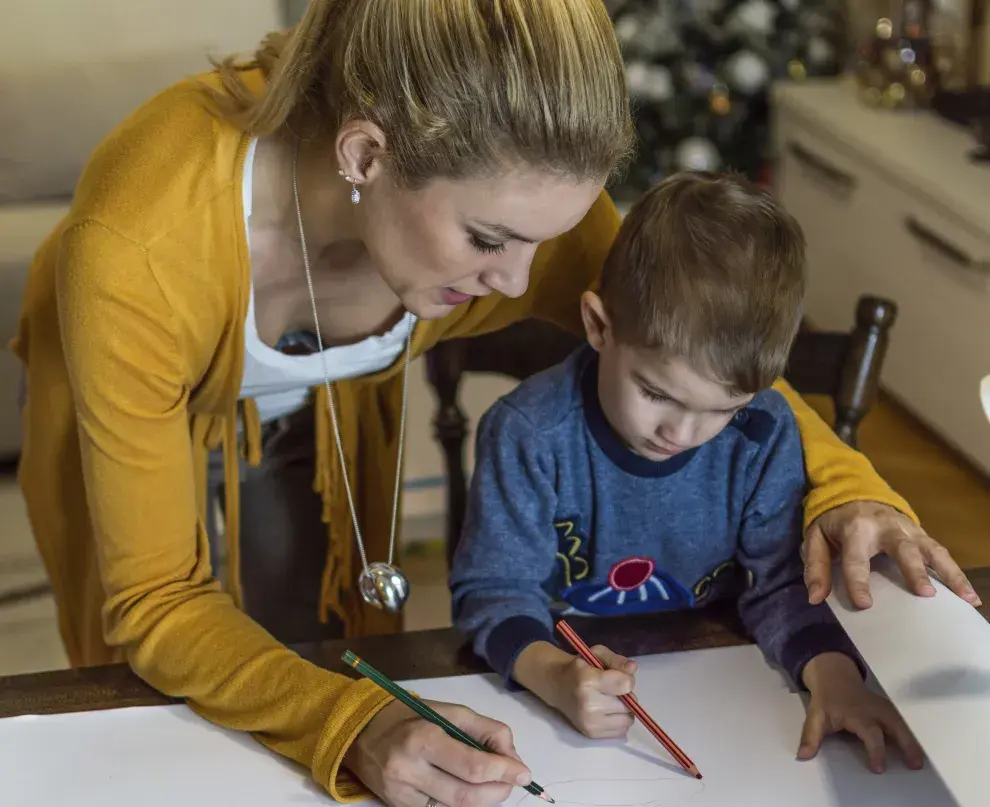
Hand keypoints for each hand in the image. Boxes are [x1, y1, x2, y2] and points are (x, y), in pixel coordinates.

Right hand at [344, 699, 530, 806]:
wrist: (360, 733)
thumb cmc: (409, 716)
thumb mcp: (448, 711)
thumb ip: (484, 730)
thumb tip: (512, 757)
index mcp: (423, 738)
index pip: (473, 766)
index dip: (504, 772)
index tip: (524, 772)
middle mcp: (410, 770)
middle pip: (467, 794)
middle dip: (499, 791)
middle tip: (513, 781)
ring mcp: (402, 794)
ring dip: (485, 800)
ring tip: (495, 785)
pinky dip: (462, 803)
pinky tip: (470, 790)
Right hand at [514, 641, 635, 738]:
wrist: (558, 686)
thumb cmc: (580, 668)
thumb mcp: (597, 654)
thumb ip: (616, 660)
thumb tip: (633, 668)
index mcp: (588, 681)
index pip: (625, 685)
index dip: (627, 679)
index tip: (619, 676)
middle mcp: (588, 704)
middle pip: (628, 705)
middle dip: (625, 696)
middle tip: (612, 689)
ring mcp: (589, 722)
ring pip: (627, 720)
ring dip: (624, 711)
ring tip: (610, 701)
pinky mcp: (591, 734)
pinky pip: (621, 731)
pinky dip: (619, 721)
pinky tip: (608, 712)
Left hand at [798, 653, 922, 773]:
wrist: (834, 677)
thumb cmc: (826, 699)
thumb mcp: (815, 716)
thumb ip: (810, 737)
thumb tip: (803, 756)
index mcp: (858, 713)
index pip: (871, 734)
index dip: (876, 751)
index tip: (878, 768)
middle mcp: (874, 710)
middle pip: (895, 726)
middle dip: (906, 744)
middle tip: (915, 764)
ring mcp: (883, 708)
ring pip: (901, 723)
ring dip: (912, 741)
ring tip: (919, 761)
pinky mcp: (887, 709)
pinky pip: (900, 722)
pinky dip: (908, 734)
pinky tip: (914, 749)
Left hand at [802, 501, 980, 608]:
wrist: (854, 491)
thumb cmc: (834, 522)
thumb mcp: (815, 538)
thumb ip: (815, 566)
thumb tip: (815, 598)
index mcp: (855, 529)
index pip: (857, 559)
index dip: (858, 581)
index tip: (865, 604)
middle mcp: (886, 528)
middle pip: (903, 548)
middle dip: (914, 570)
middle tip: (925, 594)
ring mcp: (908, 530)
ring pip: (932, 550)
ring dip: (950, 574)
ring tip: (966, 598)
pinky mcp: (921, 535)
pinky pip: (941, 553)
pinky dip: (956, 573)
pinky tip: (969, 596)